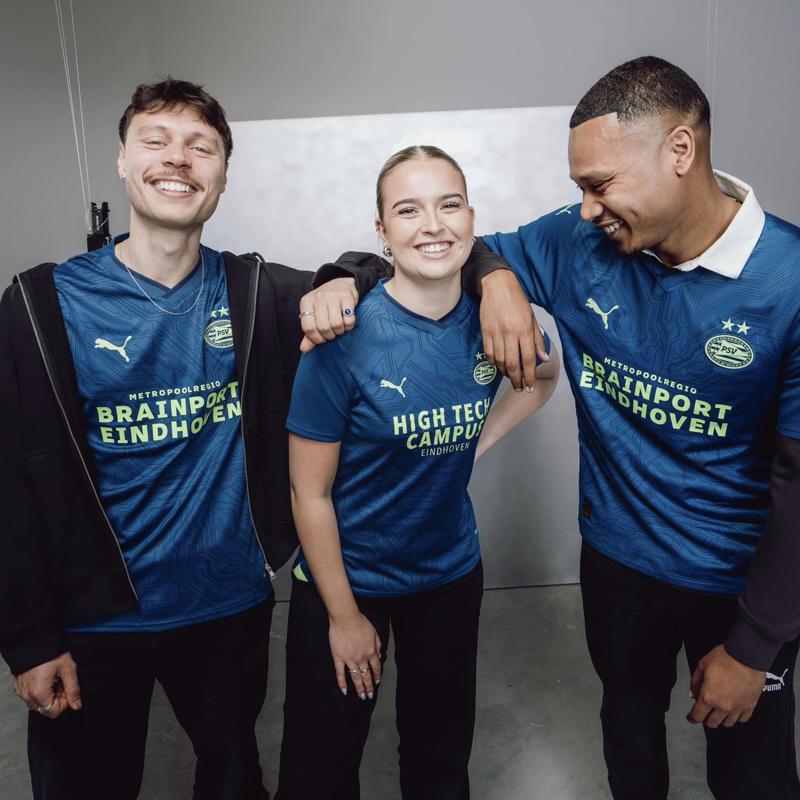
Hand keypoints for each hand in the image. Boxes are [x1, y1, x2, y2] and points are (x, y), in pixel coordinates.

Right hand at [13, 651, 81, 719]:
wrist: (35, 640)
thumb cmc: (52, 652)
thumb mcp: (68, 670)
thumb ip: (73, 690)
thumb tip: (77, 705)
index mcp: (39, 693)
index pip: (54, 712)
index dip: (65, 702)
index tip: (67, 689)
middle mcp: (27, 696)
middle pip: (46, 708)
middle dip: (57, 698)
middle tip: (61, 681)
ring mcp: (21, 691)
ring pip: (38, 702)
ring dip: (48, 694)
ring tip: (53, 678)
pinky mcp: (19, 686)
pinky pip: (31, 695)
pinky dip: (39, 690)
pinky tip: (45, 677)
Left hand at [299, 278, 358, 351]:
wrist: (341, 284)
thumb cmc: (326, 303)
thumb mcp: (315, 315)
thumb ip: (310, 333)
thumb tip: (304, 349)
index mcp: (306, 302)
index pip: (308, 327)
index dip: (316, 338)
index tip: (322, 339)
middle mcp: (318, 297)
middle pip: (323, 327)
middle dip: (330, 335)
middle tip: (333, 333)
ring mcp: (333, 295)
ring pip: (336, 324)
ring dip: (340, 331)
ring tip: (340, 328)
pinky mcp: (347, 296)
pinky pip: (348, 319)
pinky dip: (349, 325)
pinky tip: (347, 322)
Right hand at [328, 612, 381, 700]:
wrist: (346, 618)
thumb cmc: (360, 622)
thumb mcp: (374, 633)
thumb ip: (377, 645)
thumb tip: (379, 656)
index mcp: (371, 651)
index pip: (376, 667)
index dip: (377, 676)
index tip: (377, 682)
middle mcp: (362, 658)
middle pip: (367, 675)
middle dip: (369, 687)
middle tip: (369, 696)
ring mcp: (350, 659)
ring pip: (356, 677)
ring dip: (359, 688)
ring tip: (361, 696)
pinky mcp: (338, 658)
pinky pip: (340, 673)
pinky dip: (342, 683)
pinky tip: (344, 691)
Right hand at [479, 270, 547, 391]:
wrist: (497, 285)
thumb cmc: (517, 301)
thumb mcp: (532, 318)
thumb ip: (537, 340)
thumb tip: (544, 358)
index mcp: (524, 330)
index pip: (529, 359)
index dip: (530, 376)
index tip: (530, 386)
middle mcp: (510, 333)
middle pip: (513, 364)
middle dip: (517, 380)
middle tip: (520, 388)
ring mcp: (496, 333)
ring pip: (500, 360)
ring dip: (505, 373)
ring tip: (511, 378)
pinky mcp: (485, 331)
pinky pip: (489, 353)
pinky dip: (494, 363)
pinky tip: (499, 366)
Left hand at [687, 644, 765, 727]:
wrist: (747, 656)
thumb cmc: (725, 658)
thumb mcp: (702, 665)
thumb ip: (695, 682)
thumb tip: (693, 693)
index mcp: (709, 697)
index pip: (697, 716)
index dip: (692, 718)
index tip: (691, 717)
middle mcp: (723, 706)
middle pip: (712, 723)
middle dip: (705, 719)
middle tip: (704, 712)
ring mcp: (738, 708)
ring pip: (727, 723)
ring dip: (721, 719)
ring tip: (718, 710)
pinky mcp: (750, 706)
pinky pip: (742, 719)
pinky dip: (736, 717)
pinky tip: (733, 710)